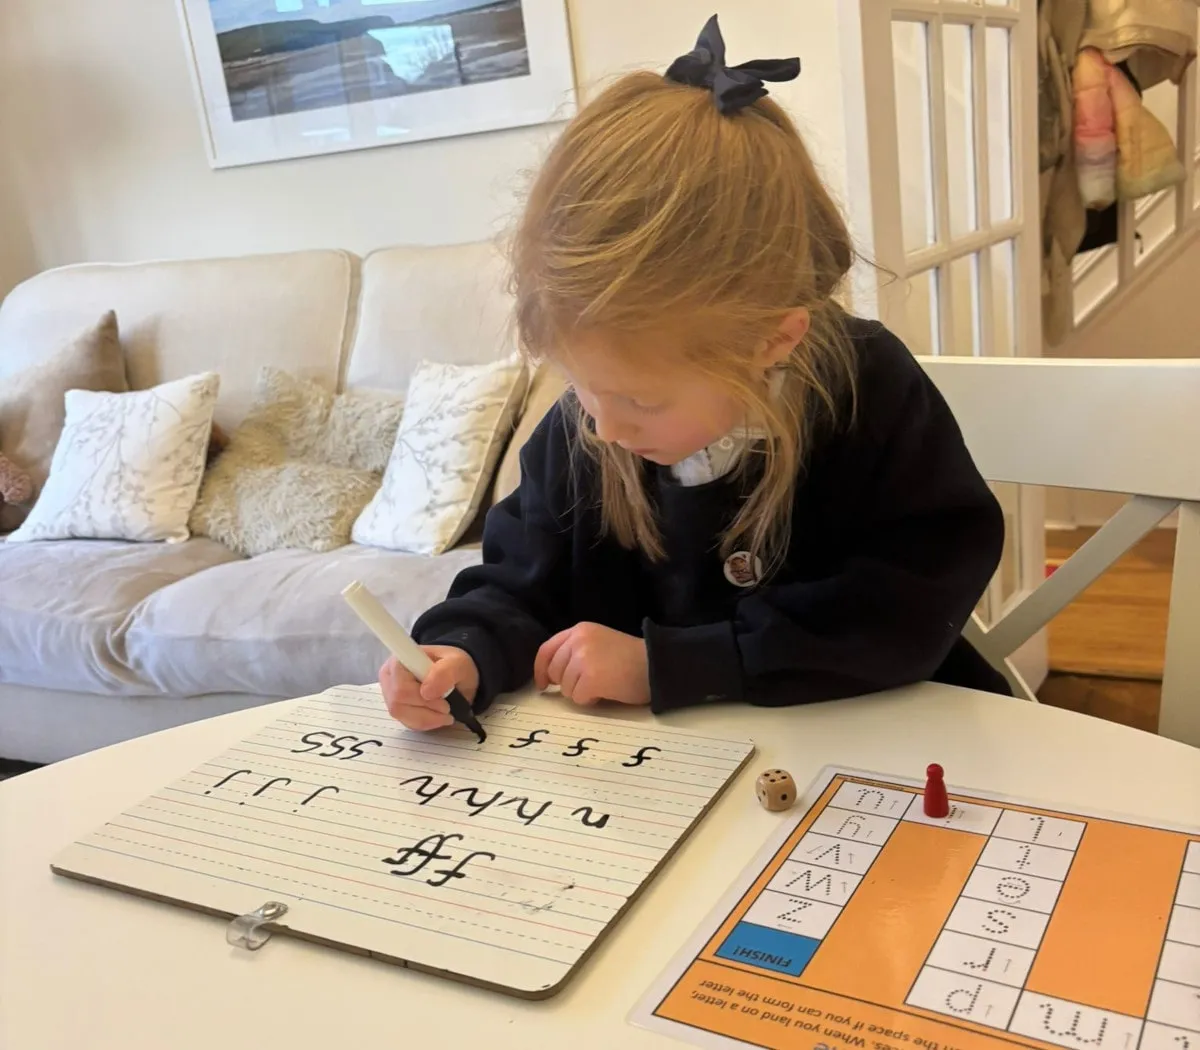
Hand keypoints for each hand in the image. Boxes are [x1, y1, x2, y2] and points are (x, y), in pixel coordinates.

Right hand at [379, 646, 479, 730]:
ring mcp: (390, 694)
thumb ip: (445, 673)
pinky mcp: (396, 708)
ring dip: (428, 719)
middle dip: (427, 710)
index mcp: (399, 661)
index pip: (400, 688)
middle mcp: (389, 677)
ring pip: (401, 717)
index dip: (420, 699)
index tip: (442, 699)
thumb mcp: (458, 663)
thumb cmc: (454, 665)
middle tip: (447, 707)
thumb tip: (426, 693)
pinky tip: (437, 716)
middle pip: (398, 705)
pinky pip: (406, 723)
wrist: (456, 674)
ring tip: (445, 712)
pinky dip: (426, 723)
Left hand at [534, 622, 649, 706]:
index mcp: (579, 630)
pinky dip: (590, 700)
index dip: (541, 669)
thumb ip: (575, 651)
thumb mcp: (599, 642)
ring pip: (565, 688)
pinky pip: (578, 698)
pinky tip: (606, 692)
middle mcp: (578, 640)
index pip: (546, 650)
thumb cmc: (631, 658)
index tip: (543, 684)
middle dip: (568, 683)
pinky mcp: (591, 678)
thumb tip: (551, 677)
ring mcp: (583, 658)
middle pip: (554, 672)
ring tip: (603, 685)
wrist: (656, 664)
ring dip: (581, 692)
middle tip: (590, 683)